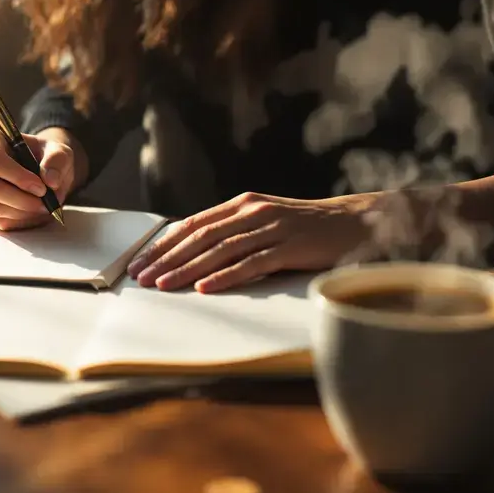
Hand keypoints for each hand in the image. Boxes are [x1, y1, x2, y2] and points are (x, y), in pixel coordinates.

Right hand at [0, 129, 75, 229]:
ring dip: (22, 213)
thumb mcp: (58, 150)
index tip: (41, 187)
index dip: (17, 177)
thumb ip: (57, 160)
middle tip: (45, 203)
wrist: (39, 170)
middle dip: (21, 200)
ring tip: (42, 208)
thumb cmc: (44, 156)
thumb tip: (50, 180)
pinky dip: (18, 222)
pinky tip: (31, 213)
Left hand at [126, 192, 379, 292]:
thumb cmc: (303, 227)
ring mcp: (271, 228)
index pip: (192, 225)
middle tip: (141, 278)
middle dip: (166, 259)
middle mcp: (252, 212)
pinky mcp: (290, 247)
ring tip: (163, 285)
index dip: (163, 245)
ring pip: (220, 250)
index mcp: (241, 205)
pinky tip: (205, 287)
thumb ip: (232, 231)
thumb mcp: (263, 221)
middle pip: (199, 237)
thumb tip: (192, 252)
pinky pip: (252, 263)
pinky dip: (226, 276)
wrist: (354, 222)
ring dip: (187, 269)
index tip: (140, 262)